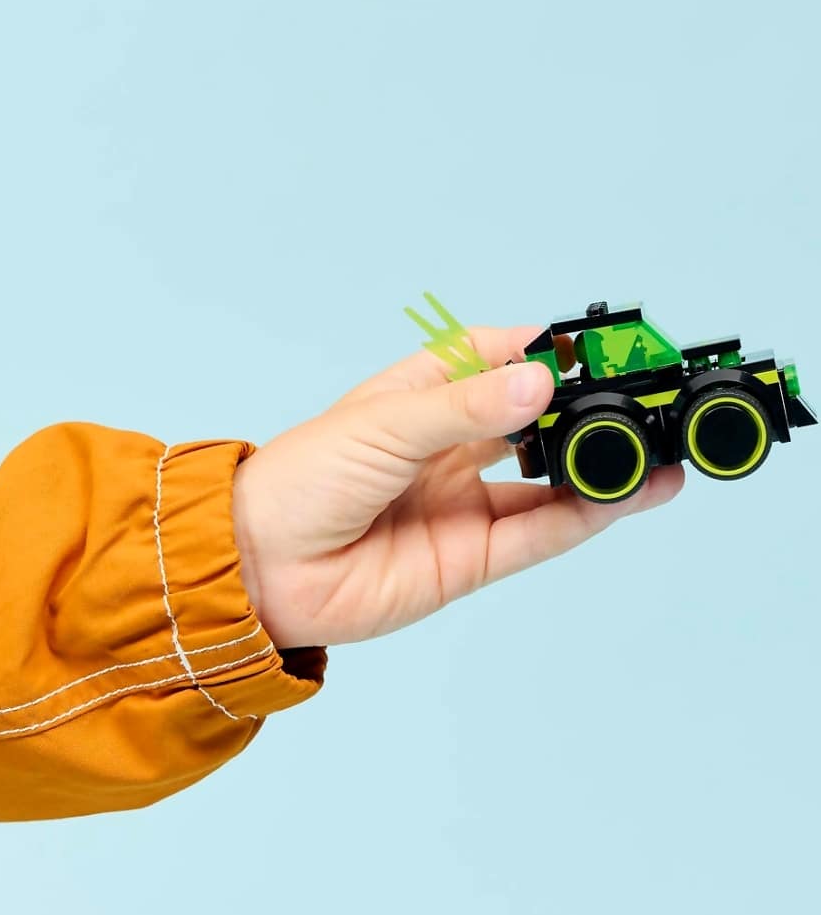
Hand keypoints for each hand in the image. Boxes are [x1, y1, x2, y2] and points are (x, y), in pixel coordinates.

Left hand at [230, 323, 684, 647]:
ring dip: (598, 467)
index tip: (588, 345)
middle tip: (638, 397)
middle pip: (530, 423)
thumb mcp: (382, 427)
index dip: (539, 351)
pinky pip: (538, 534)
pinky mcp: (466, 558)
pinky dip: (585, 516)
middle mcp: (443, 450)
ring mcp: (458, 504)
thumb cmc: (296, 483)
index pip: (491, 361)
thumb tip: (539, 382)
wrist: (258, 568)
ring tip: (655, 450)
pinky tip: (627, 494)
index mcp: (415, 400)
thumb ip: (464, 410)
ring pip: (547, 483)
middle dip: (582, 411)